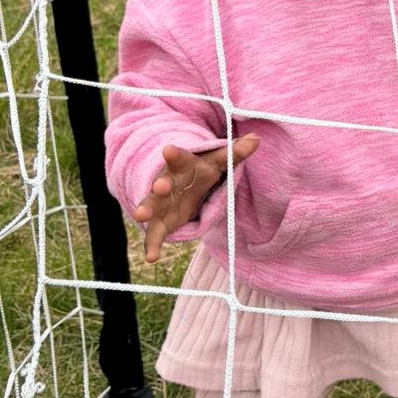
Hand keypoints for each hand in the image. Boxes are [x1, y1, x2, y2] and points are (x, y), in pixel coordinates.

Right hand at [134, 134, 259, 262]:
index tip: (168, 150)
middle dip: (160, 185)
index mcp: (182, 166)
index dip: (174, 154)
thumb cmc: (202, 169)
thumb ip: (235, 154)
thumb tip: (256, 140)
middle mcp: (167, 183)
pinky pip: (154, 234)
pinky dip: (151, 245)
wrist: (183, 184)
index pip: (179, 158)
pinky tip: (151, 258)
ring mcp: (161, 203)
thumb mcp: (219, 161)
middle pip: (162, 183)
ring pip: (151, 207)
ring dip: (146, 211)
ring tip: (141, 216)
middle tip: (159, 186)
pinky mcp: (161, 222)